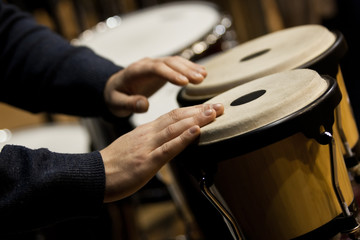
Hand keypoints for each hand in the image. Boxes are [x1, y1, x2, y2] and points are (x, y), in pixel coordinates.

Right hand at [100, 103, 223, 201]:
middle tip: (220, 106)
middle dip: (200, 112)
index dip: (193, 111)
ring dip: (197, 120)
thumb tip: (169, 140)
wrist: (95, 175)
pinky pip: (167, 148)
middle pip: (177, 118)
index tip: (209, 107)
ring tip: (213, 113)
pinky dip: (183, 138)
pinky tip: (195, 131)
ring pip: (175, 129)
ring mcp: (148, 147)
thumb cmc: (115, 163)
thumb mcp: (135, 146)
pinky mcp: (146, 161)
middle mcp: (149, 134)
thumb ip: (152, 141)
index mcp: (147, 131)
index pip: (173, 116)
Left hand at [104, 56, 206, 116]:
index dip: (170, 74)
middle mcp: (147, 64)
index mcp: (135, 72)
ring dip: (190, 68)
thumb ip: (129, 104)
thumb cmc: (115, 97)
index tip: (184, 83)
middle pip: (168, 62)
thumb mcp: (116, 104)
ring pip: (175, 61)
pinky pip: (177, 65)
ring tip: (204, 76)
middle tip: (200, 79)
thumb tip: (144, 105)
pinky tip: (202, 73)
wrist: (115, 87)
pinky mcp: (162, 68)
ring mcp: (155, 64)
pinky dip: (189, 68)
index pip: (155, 68)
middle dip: (185, 70)